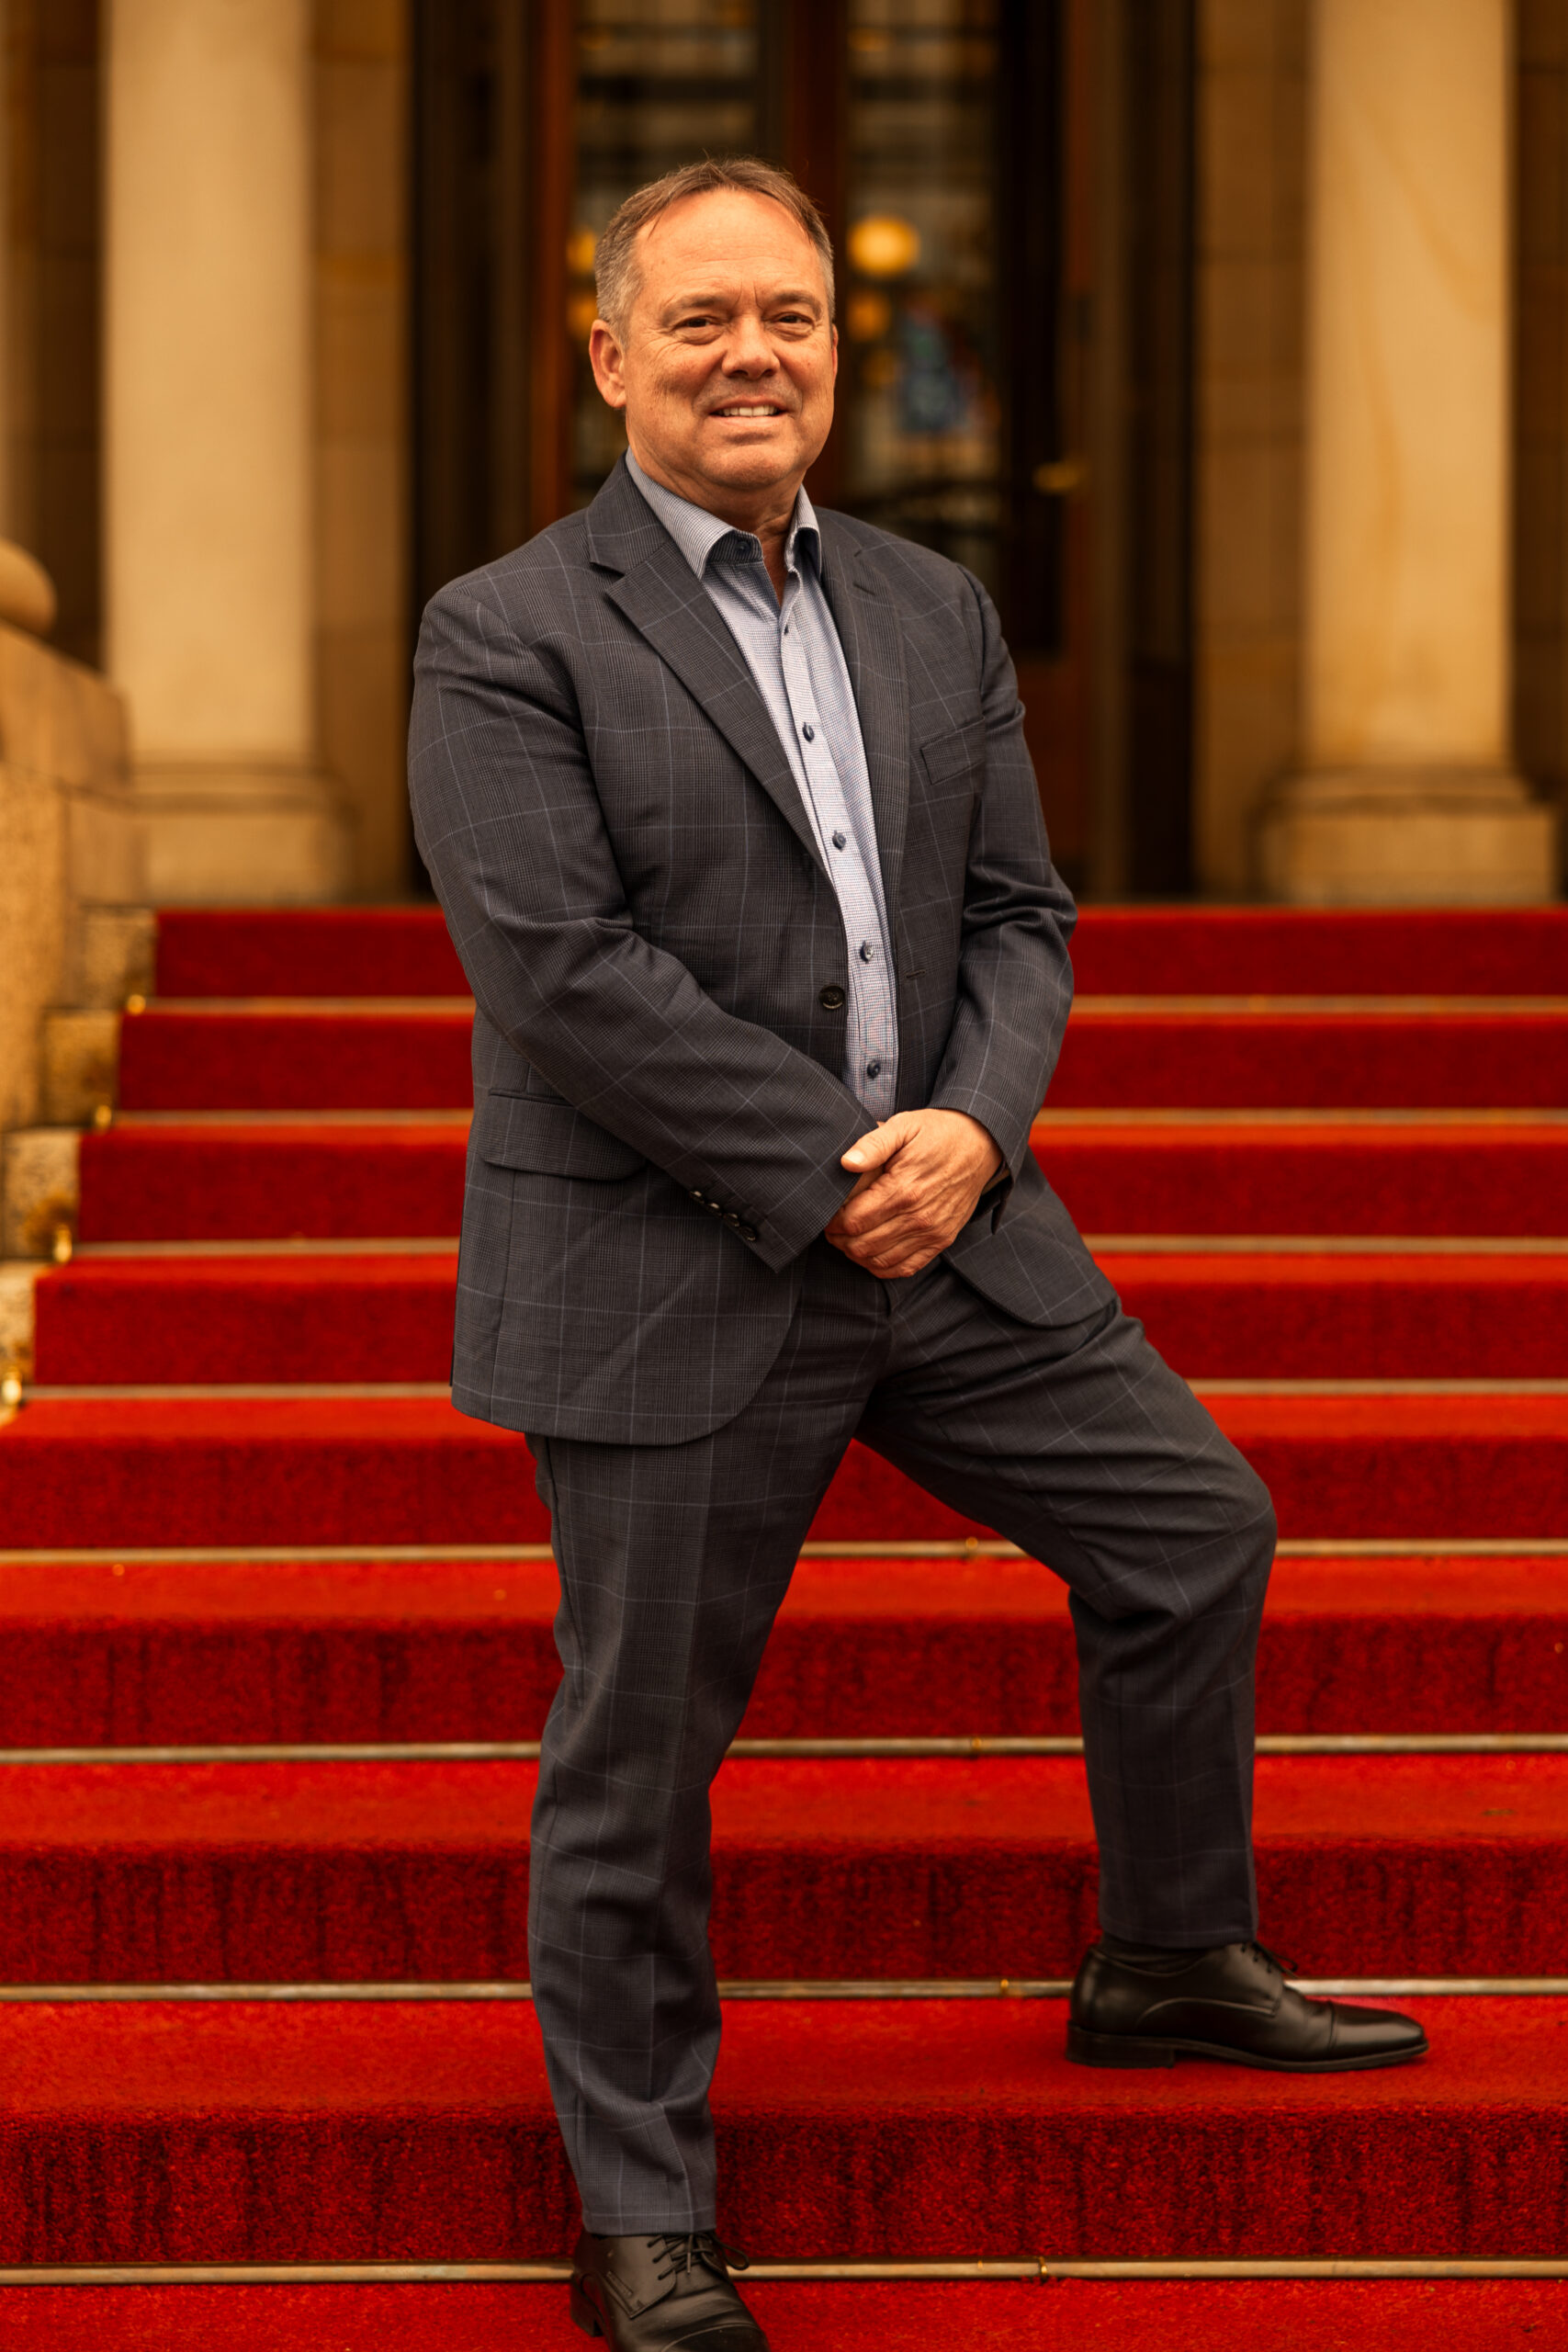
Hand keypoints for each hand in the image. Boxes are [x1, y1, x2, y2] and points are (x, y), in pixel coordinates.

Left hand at [825, 1109, 1003, 1278]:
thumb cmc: (937, 1133)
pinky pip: (906, 1267)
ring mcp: (932, 1232)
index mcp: (904, 1189)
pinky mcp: (942, 1240)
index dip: (833, 1222)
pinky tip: (870, 1254)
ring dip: (856, 1255)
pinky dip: (882, 1267)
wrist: (981, 1144)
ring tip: (846, 1241)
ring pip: (880, 1261)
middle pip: (863, 1245)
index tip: (826, 1215)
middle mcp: (919, 1217)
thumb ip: (873, 1144)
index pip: (854, 1220)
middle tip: (831, 1230)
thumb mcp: (904, 1126)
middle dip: (839, 1240)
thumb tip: (845, 1163)